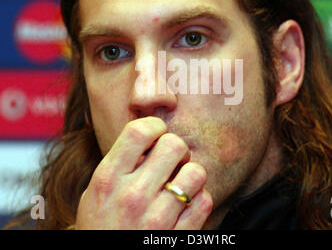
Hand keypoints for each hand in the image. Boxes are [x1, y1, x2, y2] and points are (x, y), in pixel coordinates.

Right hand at [75, 116, 212, 228]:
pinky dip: (200, 199)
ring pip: (195, 172)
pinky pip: (204, 201)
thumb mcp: (95, 192)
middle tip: (172, 161)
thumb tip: (151, 136)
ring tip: (180, 183)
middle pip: (173, 145)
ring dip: (191, 175)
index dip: (155, 126)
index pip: (139, 130)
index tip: (157, 135)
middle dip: (177, 149)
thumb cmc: (100, 227)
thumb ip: (120, 163)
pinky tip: (186, 205)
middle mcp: (132, 196)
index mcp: (108, 179)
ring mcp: (156, 219)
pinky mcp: (176, 237)